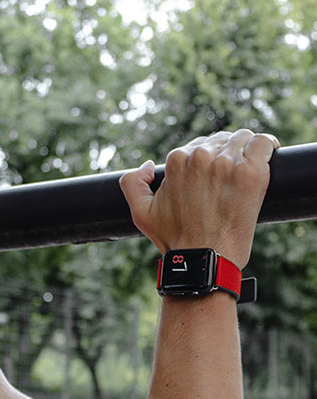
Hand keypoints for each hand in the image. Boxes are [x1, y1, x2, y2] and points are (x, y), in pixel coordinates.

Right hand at [119, 129, 279, 268]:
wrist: (204, 259)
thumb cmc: (175, 240)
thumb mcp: (141, 214)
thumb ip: (132, 184)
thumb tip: (148, 165)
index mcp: (176, 161)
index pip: (197, 145)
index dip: (205, 159)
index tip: (212, 175)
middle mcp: (201, 158)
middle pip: (220, 140)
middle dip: (224, 153)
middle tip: (228, 178)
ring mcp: (226, 164)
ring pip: (241, 138)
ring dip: (244, 150)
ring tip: (245, 171)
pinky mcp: (251, 173)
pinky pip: (262, 143)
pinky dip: (265, 146)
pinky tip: (266, 156)